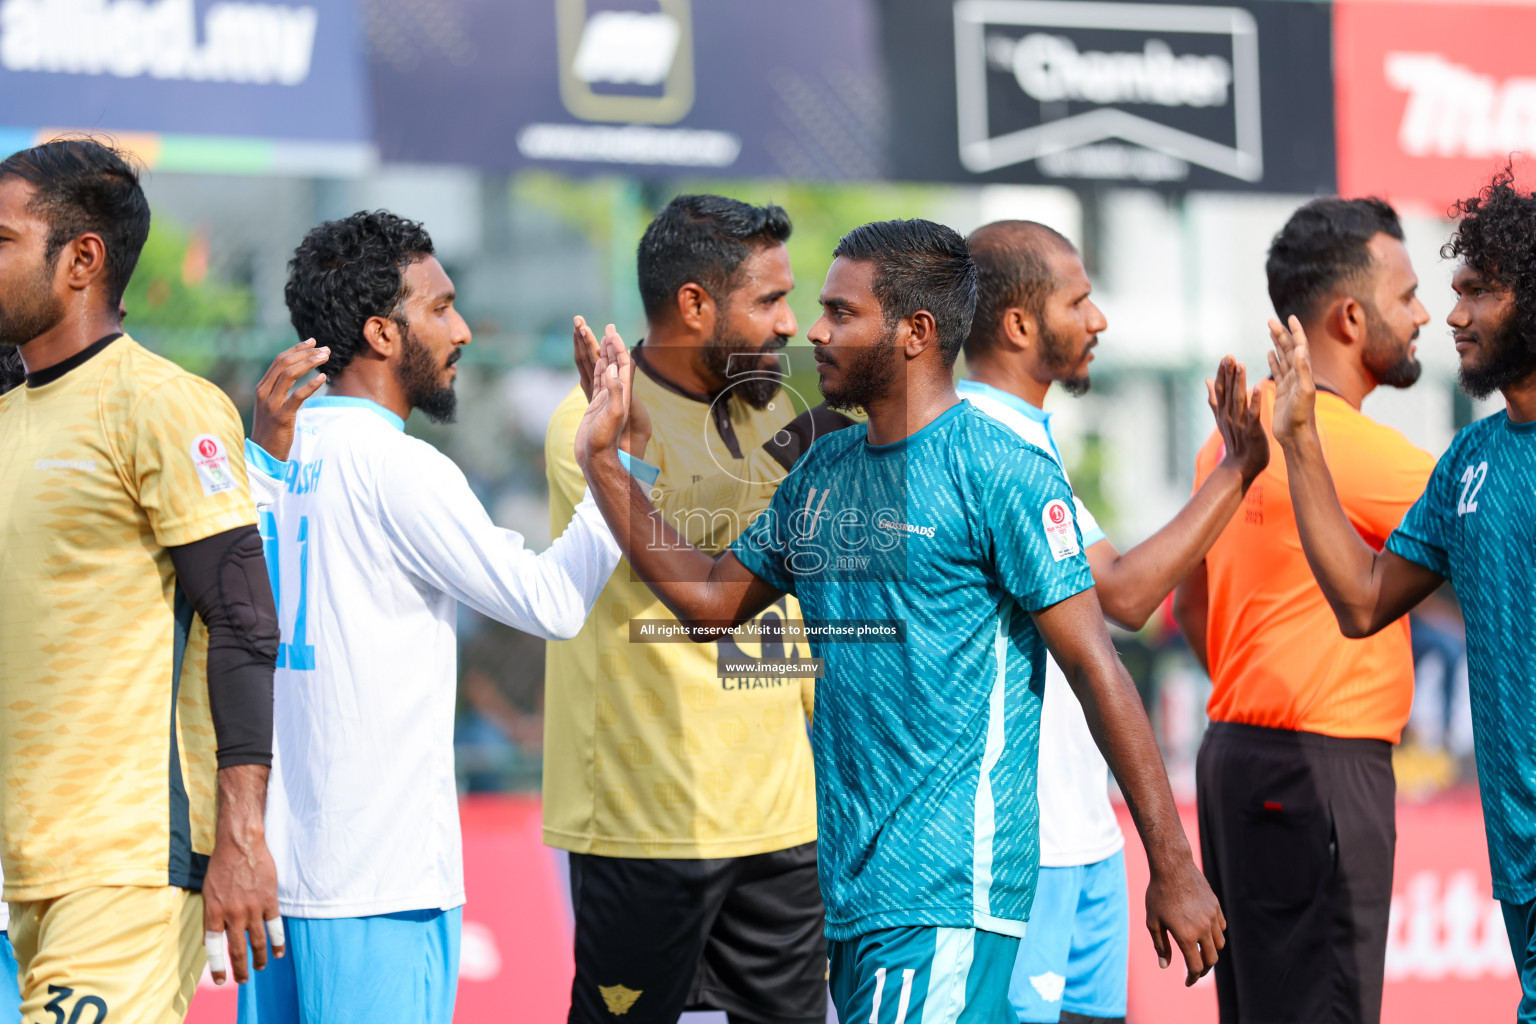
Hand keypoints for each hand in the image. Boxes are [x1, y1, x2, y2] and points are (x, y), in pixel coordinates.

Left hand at [202, 765, 281, 984]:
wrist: (241, 844)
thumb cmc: (222, 866)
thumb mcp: (208, 892)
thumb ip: (212, 915)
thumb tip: (213, 938)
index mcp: (214, 912)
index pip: (215, 947)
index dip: (218, 966)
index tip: (222, 979)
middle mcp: (232, 914)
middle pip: (238, 949)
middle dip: (241, 969)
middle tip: (244, 980)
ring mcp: (252, 908)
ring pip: (258, 942)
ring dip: (260, 959)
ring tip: (261, 967)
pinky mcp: (269, 901)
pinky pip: (275, 927)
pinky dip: (278, 942)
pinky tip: (280, 952)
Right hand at [253, 338, 328, 460]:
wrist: (263, 454)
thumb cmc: (272, 430)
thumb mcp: (272, 405)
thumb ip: (280, 389)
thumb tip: (297, 372)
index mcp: (262, 387)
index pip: (279, 361)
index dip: (296, 349)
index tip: (312, 341)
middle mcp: (264, 392)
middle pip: (284, 363)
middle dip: (306, 353)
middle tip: (325, 349)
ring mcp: (271, 404)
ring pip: (289, 375)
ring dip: (309, 363)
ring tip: (326, 358)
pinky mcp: (281, 417)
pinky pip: (297, 396)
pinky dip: (310, 384)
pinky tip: (322, 377)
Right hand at [574, 316, 649, 457]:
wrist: (597, 458)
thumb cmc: (605, 440)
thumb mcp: (613, 415)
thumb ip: (615, 392)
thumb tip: (614, 369)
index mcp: (622, 393)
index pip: (623, 364)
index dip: (618, 346)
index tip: (612, 331)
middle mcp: (616, 393)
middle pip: (615, 362)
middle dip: (611, 343)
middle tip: (608, 326)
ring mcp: (606, 398)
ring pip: (606, 369)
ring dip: (604, 352)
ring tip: (603, 337)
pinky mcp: (597, 405)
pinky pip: (599, 380)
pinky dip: (600, 367)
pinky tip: (601, 360)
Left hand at [1146, 855, 1225, 986]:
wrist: (1172, 868)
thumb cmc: (1158, 894)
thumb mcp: (1153, 922)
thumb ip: (1160, 945)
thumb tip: (1165, 966)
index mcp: (1186, 935)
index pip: (1195, 967)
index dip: (1192, 978)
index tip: (1187, 982)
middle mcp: (1202, 929)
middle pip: (1211, 959)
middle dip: (1203, 969)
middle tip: (1195, 971)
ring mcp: (1212, 917)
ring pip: (1219, 944)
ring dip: (1211, 952)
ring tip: (1200, 952)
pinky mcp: (1216, 907)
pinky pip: (1221, 928)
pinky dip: (1216, 935)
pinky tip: (1206, 935)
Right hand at [1207, 356, 1267, 487]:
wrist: (1240, 467)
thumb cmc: (1235, 442)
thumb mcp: (1221, 419)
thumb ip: (1215, 399)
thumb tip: (1205, 380)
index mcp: (1223, 412)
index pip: (1220, 389)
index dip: (1222, 373)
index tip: (1225, 357)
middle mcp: (1228, 415)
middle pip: (1227, 391)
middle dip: (1228, 373)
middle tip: (1230, 356)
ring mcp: (1239, 423)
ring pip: (1238, 399)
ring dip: (1239, 382)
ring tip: (1241, 365)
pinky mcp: (1252, 430)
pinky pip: (1253, 413)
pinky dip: (1255, 400)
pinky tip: (1259, 386)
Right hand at [1267, 315, 1316, 446]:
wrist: (1296, 435)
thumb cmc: (1300, 416)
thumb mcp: (1303, 392)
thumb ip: (1302, 370)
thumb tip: (1299, 349)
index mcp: (1303, 372)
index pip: (1300, 346)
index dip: (1296, 331)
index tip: (1290, 318)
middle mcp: (1298, 374)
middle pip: (1289, 348)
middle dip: (1281, 333)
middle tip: (1270, 321)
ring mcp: (1290, 382)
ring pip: (1283, 357)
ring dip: (1278, 343)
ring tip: (1271, 331)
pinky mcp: (1283, 390)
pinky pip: (1278, 370)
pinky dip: (1274, 359)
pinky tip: (1270, 353)